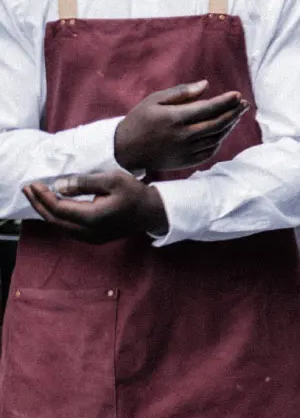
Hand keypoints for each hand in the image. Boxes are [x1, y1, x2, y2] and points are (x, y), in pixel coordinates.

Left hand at [23, 169, 167, 243]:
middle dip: (38, 204)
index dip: (43, 196)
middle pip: (54, 219)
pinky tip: (55, 207)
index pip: (58, 208)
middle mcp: (88, 232)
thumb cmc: (136, 193)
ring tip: (37, 197)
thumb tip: (60, 186)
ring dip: (46, 211)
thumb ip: (84, 182)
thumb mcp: (113, 180)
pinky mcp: (94, 238)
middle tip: (28, 189)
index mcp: (92, 218)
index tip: (34, 184)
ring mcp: (90, 237)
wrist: (153, 212)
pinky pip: (68, 228)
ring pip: (59, 226)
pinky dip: (57, 217)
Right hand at [113, 81, 247, 172]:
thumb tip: (206, 84)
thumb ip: (181, 93)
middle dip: (233, 113)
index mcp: (174, 118)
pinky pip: (210, 151)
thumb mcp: (155, 100)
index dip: (225, 102)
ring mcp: (185, 151)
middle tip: (243, 104)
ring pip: (216, 137)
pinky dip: (220, 140)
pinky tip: (224, 130)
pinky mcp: (186, 161)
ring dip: (230, 126)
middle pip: (217, 124)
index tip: (237, 94)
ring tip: (237, 114)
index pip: (208, 109)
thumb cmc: (140, 119)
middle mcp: (182, 136)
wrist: (124, 150)